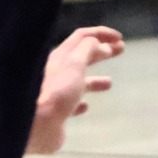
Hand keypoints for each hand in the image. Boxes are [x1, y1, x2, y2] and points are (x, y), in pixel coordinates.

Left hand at [27, 26, 123, 153]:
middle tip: (120, 50)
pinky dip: (81, 101)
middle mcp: (58, 71)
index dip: (102, 34)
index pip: (82, 37)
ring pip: (78, 81)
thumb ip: (88, 49)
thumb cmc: (56, 90)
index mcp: (61, 56)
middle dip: (101, 51)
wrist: (36, 124)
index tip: (120, 38)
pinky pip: (71, 103)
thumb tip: (101, 44)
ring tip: (109, 82)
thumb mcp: (75, 63)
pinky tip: (86, 106)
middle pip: (82, 56)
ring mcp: (57, 91)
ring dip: (94, 79)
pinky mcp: (57, 112)